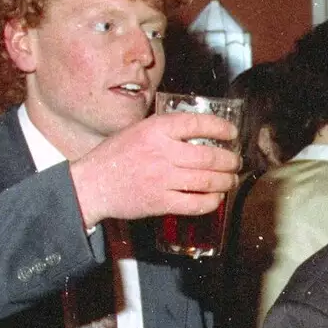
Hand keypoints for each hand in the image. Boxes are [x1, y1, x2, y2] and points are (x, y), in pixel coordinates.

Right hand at [69, 111, 239, 227]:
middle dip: (230, 160)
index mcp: (155, 130)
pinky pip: (196, 203)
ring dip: (226, 181)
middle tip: (235, 162)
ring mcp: (163, 179)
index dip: (220, 128)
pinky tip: (216, 197)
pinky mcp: (161, 202)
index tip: (231, 134)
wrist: (92, 185)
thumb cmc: (114, 157)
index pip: (197, 123)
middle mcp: (162, 153)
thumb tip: (197, 131)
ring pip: (208, 180)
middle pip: (210, 156)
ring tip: (231, 180)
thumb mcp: (137, 131)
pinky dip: (212, 201)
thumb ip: (165, 130)